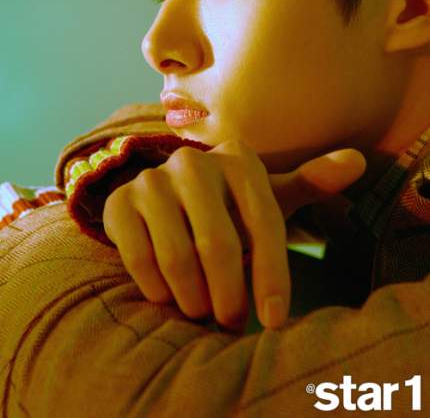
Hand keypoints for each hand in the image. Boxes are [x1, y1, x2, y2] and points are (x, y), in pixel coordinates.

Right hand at [103, 140, 365, 331]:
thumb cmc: (229, 206)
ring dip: (194, 299)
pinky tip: (169, 296)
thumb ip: (309, 182)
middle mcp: (193, 161)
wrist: (162, 200)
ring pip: (178, 257)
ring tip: (202, 311)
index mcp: (238, 158)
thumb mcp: (267, 196)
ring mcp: (152, 180)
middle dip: (229, 296)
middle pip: (219, 245)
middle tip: (232, 321)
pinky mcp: (121, 203)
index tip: (275, 320)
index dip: (272, 275)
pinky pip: (141, 260)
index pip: (265, 222)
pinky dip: (159, 290)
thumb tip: (357, 162)